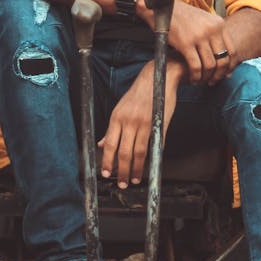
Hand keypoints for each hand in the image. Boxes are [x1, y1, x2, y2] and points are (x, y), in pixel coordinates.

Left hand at [98, 61, 179, 187]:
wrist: (157, 77)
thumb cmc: (138, 94)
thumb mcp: (120, 108)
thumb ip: (112, 128)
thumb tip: (101, 144)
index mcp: (117, 117)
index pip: (110, 145)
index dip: (107, 161)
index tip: (106, 173)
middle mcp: (130, 121)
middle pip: (124, 152)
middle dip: (122, 171)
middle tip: (122, 183)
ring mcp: (145, 123)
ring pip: (139, 152)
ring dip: (136, 169)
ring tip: (135, 179)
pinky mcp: (159, 124)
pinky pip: (155, 145)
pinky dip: (152, 158)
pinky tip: (149, 166)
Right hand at [165, 0, 235, 84]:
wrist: (163, 7)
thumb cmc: (183, 17)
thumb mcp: (204, 20)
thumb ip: (215, 35)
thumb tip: (226, 56)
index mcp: (219, 24)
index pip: (232, 51)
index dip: (229, 66)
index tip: (224, 75)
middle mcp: (212, 30)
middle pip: (223, 60)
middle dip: (219, 75)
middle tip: (213, 81)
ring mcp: (199, 36)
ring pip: (210, 65)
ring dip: (206, 77)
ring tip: (201, 81)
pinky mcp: (186, 43)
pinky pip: (196, 66)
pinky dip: (196, 76)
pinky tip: (192, 78)